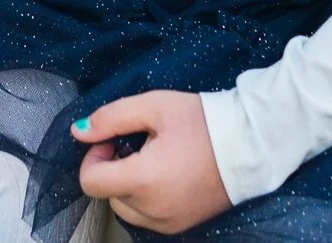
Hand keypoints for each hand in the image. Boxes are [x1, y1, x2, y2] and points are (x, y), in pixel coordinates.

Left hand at [74, 90, 231, 233]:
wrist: (252, 144)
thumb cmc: (203, 122)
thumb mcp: (154, 106)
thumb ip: (110, 118)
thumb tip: (79, 131)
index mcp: (142, 180)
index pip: (89, 181)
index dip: (93, 157)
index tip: (112, 140)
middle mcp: (152, 210)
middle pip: (107, 195)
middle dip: (112, 169)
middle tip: (135, 145)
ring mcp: (168, 222)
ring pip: (126, 208)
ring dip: (127, 186)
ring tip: (153, 159)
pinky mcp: (181, 226)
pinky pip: (147, 217)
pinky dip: (146, 199)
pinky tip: (166, 174)